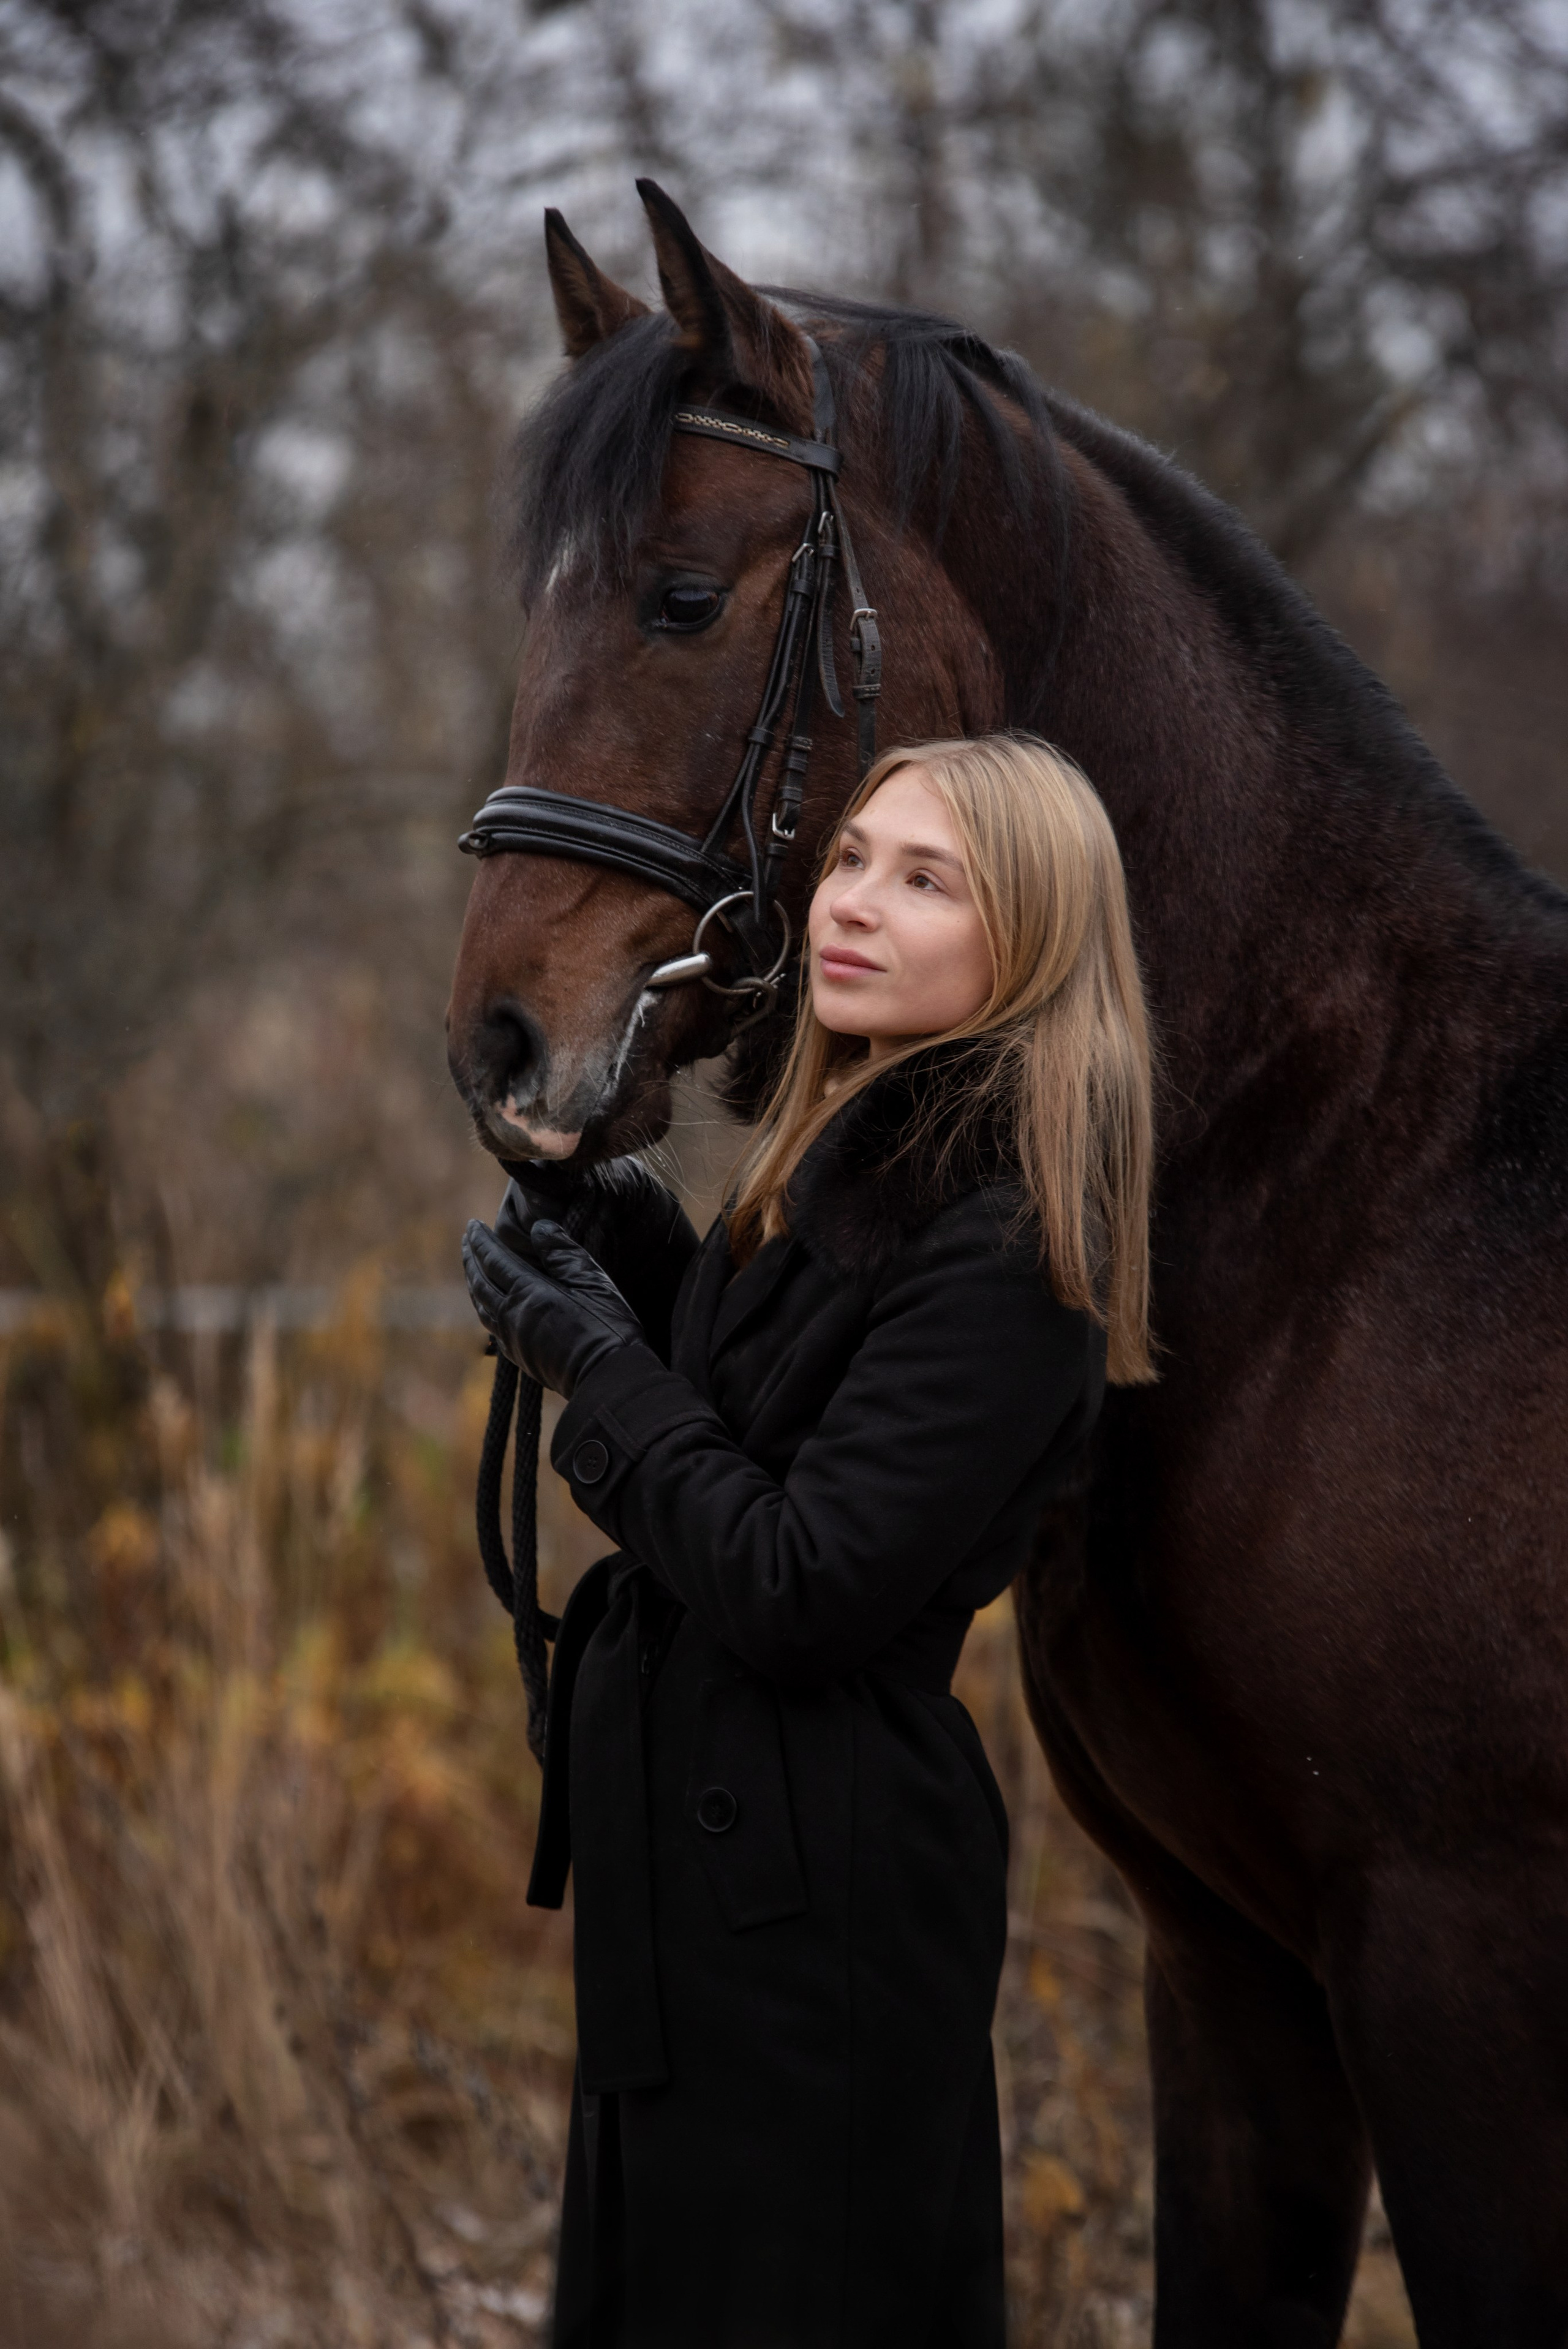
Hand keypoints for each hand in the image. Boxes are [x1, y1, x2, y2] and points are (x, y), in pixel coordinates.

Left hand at [462, 1217, 644, 1397]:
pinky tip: (489, 1305)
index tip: (473, 1225)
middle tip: (467, 1239)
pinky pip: (492, 1327)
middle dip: (471, 1258)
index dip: (482, 1241)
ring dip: (473, 1283)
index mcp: (531, 1294)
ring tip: (473, 1268)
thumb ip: (563, 1252)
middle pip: (481, 1282)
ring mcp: (514, 1339)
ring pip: (482, 1306)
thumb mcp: (592, 1281)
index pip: (495, 1260)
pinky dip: (484, 1307)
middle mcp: (513, 1316)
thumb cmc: (607, 1328)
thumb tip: (538, 1227)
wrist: (609, 1379)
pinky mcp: (521, 1357)